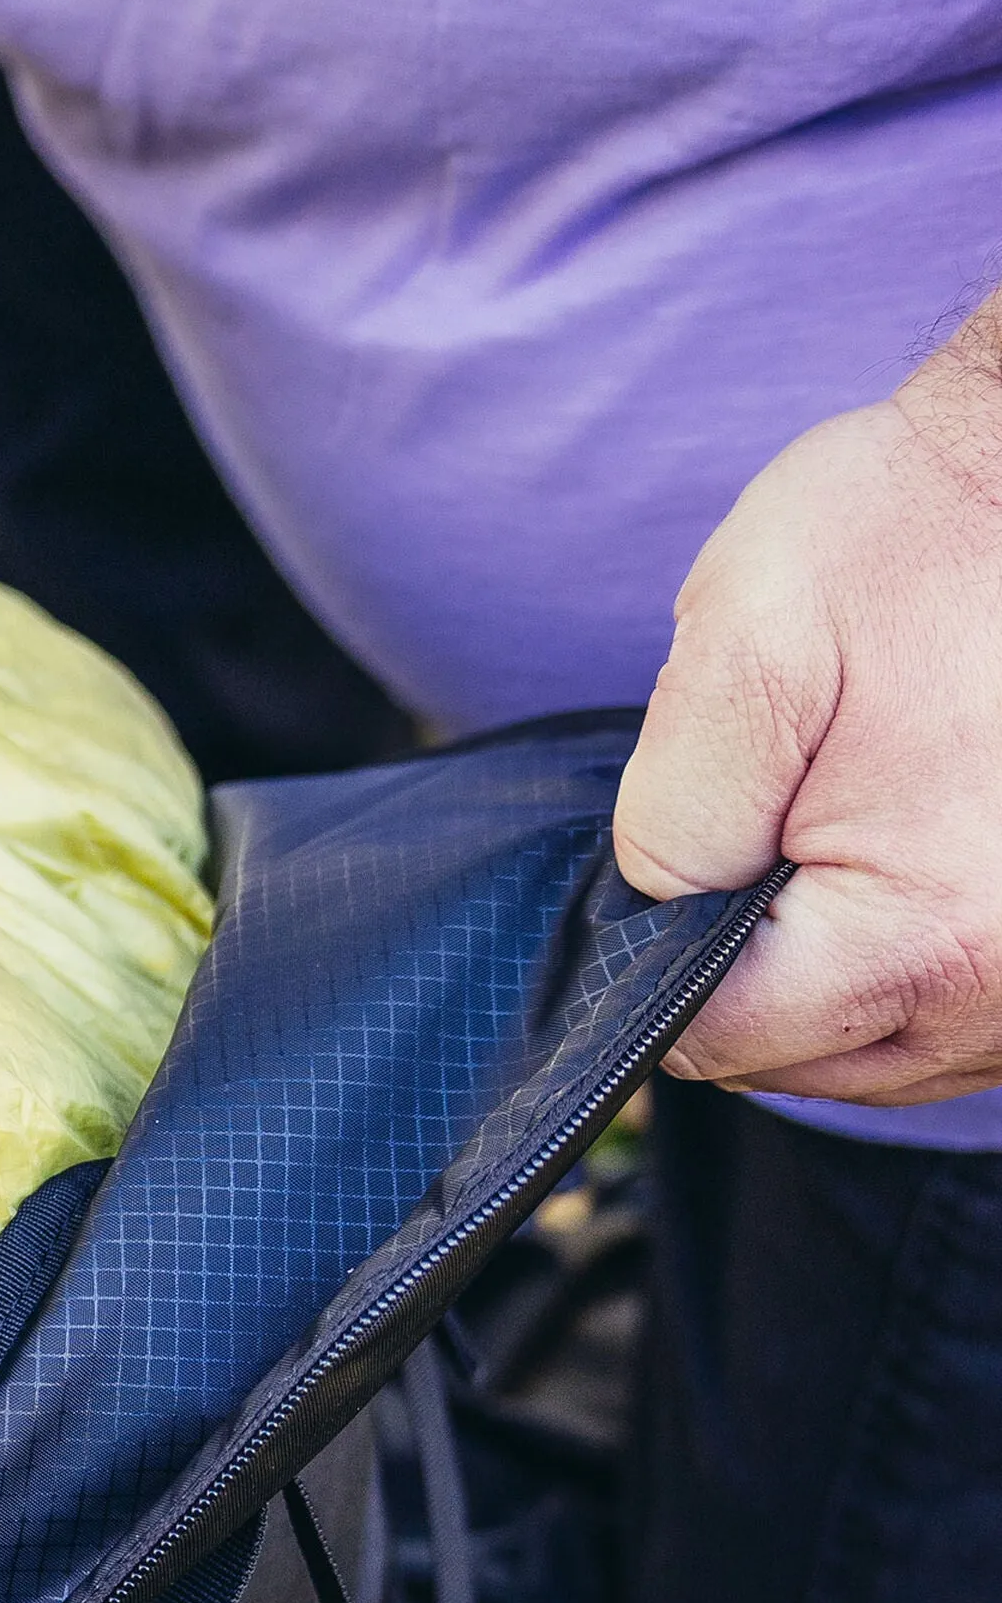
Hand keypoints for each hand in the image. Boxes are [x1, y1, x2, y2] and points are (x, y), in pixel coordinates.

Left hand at [614, 304, 1001, 1101]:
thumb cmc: (908, 540)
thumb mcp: (744, 656)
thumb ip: (671, 823)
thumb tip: (646, 920)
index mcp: (926, 936)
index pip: (719, 1040)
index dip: (658, 968)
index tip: (683, 868)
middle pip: (804, 1063)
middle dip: (747, 975)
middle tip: (763, 835)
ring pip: (885, 1055)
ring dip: (830, 980)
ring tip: (830, 842)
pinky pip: (956, 1014)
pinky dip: (905, 967)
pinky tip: (886, 872)